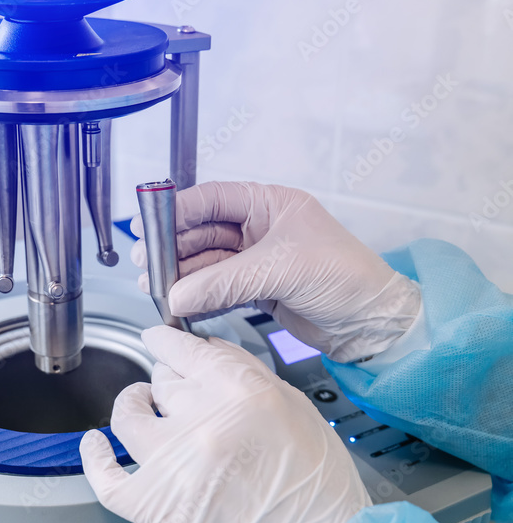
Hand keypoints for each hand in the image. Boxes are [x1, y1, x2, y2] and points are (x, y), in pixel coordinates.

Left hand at [79, 326, 370, 522]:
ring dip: (132, 404)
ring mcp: (173, 465)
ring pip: (128, 417)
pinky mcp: (157, 507)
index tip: (161, 340)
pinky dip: (95, 459)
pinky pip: (108, 478)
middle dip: (166, 381)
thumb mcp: (291, 403)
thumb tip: (202, 350)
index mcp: (239, 391)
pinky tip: (94, 444)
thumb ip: (243, 370)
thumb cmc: (315, 479)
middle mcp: (201, 422)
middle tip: (175, 391)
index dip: (168, 342)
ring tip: (140, 405)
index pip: (182, 349)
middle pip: (161, 381)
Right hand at [130, 182, 419, 362]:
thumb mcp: (282, 270)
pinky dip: (200, 298)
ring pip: (208, 265)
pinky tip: (183, 305)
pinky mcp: (259, 290)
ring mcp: (258, 260)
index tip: (149, 228)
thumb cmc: (347, 278)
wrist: (373, 323)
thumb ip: (225, 281)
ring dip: (184, 278)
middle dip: (175, 251)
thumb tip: (178, 293)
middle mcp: (261, 228)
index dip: (177, 212)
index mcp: (270, 204)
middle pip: (203, 233)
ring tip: (159, 292)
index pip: (212, 199)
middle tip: (149, 269)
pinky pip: (219, 289)